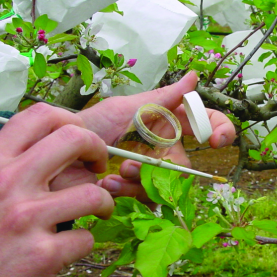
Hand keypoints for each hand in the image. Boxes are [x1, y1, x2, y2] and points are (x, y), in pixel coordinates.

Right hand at [0, 104, 113, 276]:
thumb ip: (14, 160)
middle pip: (74, 139)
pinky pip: (86, 237)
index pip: (41, 115)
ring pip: (93, 192)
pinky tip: (69, 245)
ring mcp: (26, 217)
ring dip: (103, 202)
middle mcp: (7, 182)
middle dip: (99, 149)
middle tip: (99, 166)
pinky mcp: (43, 252)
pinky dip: (83, 242)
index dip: (72, 120)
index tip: (80, 138)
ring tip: (98, 209)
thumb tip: (59, 142)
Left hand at [78, 71, 235, 197]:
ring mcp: (151, 172)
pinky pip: (150, 200)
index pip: (205, 122)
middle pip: (185, 163)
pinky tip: (108, 185)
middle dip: (164, 166)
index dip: (219, 129)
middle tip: (133, 165)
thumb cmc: (89, 126)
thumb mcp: (126, 108)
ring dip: (141, 181)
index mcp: (165, 122)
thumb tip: (193, 77)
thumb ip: (163, 97)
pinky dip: (129, 194)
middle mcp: (163, 147)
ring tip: (114, 175)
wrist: (57, 156)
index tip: (215, 140)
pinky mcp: (137, 193)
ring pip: (168, 185)